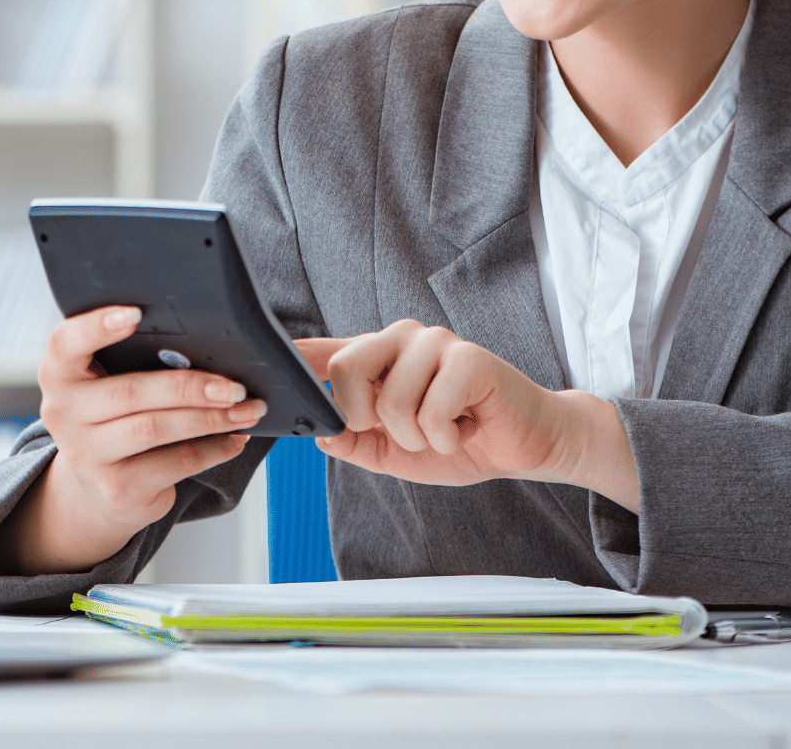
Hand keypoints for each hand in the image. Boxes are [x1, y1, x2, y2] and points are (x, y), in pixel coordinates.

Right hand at [0, 305, 266, 575]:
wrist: (100, 488)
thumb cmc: (117, 417)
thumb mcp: (111, 383)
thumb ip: (137, 359)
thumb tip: (209, 346)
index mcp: (60, 374)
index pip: (66, 343)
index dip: (97, 326)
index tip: (136, 314)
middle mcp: (63, 414)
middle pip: (130, 391)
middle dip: (190, 386)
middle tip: (234, 385)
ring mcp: (86, 455)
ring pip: (155, 428)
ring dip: (210, 418)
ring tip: (247, 409)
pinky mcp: (116, 489)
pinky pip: (174, 463)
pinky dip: (213, 448)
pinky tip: (235, 438)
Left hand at [294, 319, 638, 508]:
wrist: (526, 445)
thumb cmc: (462, 440)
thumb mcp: (397, 453)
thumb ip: (357, 441)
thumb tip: (320, 432)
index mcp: (380, 357)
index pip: (325, 351)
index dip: (291, 358)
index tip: (264, 365)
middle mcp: (403, 338)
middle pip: (346, 369)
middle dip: (366, 418)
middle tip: (402, 430)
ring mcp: (437, 343)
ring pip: (391, 401)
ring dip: (416, 437)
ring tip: (443, 428)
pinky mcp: (469, 358)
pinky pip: (430, 410)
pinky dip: (445, 436)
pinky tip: (465, 426)